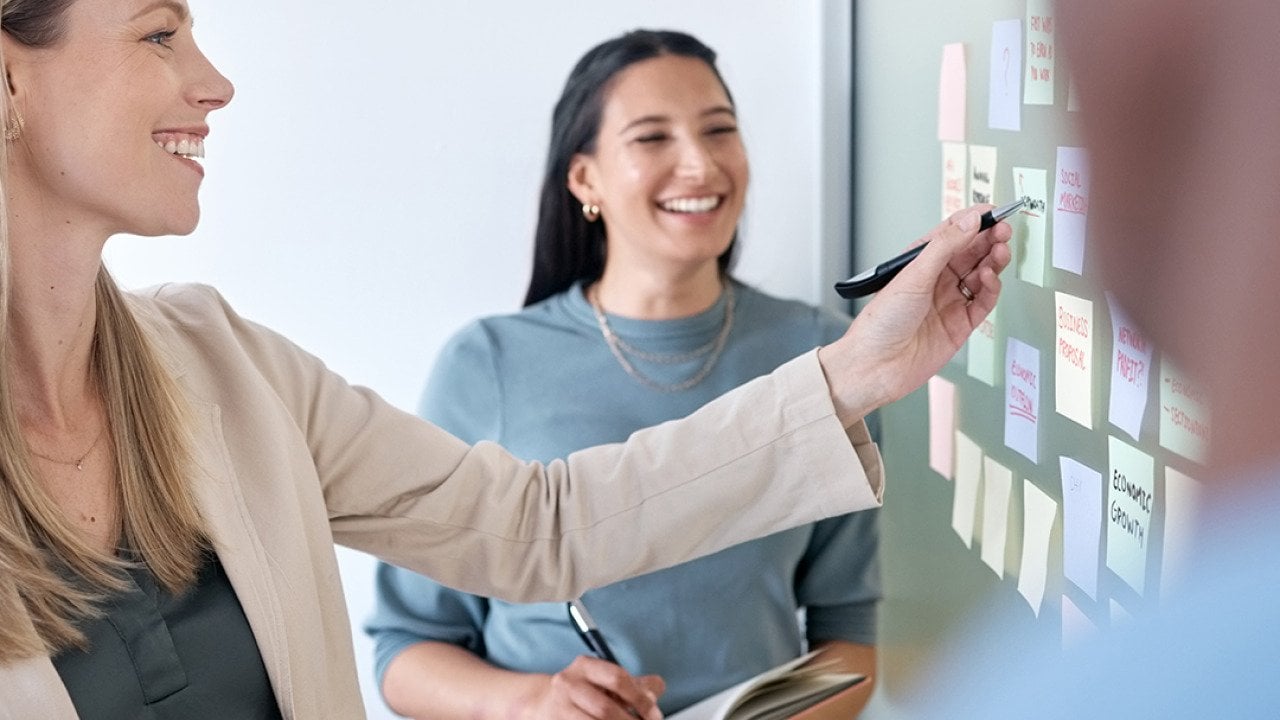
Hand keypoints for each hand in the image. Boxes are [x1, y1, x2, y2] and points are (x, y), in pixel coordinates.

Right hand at [522, 655, 665, 719]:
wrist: (545, 704)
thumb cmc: (585, 692)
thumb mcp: (608, 681)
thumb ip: (636, 685)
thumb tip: (655, 690)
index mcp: (585, 665)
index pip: (618, 678)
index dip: (640, 699)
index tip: (654, 715)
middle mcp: (568, 683)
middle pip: (606, 708)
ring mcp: (559, 706)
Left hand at [819, 205, 1011, 424]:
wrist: (876, 366)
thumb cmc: (881, 323)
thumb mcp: (913, 275)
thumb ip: (944, 246)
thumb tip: (970, 221)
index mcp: (919, 263)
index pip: (952, 234)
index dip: (973, 221)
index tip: (992, 211)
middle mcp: (936, 280)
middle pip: (971, 252)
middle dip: (989, 239)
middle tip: (1003, 230)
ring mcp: (950, 302)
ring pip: (981, 275)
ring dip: (992, 261)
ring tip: (999, 251)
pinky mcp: (961, 325)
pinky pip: (984, 302)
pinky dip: (991, 288)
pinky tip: (990, 278)